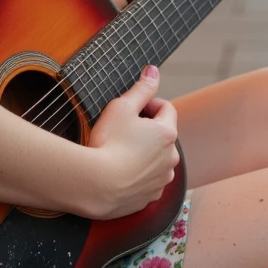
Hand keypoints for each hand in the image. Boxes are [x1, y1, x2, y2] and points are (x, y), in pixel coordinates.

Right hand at [85, 65, 179, 218]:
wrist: (96, 185)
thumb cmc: (108, 143)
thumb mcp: (121, 107)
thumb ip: (140, 89)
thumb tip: (153, 71)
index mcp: (167, 132)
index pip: (165, 108)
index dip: (147, 104)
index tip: (130, 109)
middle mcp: (171, 157)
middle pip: (162, 135)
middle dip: (145, 130)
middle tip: (121, 131)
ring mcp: (161, 179)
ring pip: (156, 160)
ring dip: (143, 154)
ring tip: (119, 154)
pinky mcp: (150, 197)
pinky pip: (148, 181)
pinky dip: (138, 176)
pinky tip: (120, 173)